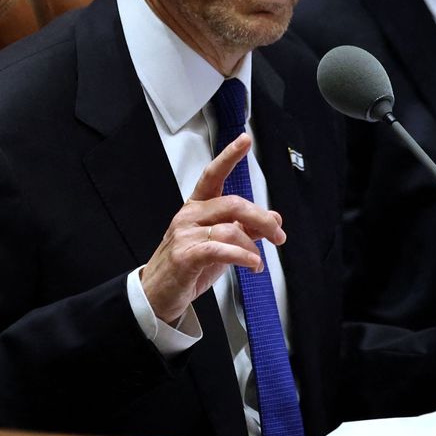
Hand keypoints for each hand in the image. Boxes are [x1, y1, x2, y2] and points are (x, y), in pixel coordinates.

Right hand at [138, 134, 286, 323]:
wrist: (158, 294)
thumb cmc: (187, 267)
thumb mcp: (219, 244)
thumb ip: (244, 228)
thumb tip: (273, 219)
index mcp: (196, 207)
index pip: (213, 175)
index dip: (229, 156)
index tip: (244, 141)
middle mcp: (189, 216)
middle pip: (233, 203)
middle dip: (262, 219)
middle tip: (277, 235)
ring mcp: (185, 235)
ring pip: (231, 229)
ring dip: (253, 247)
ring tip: (257, 262)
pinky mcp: (185, 256)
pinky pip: (221, 249)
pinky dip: (243, 256)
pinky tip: (252, 264)